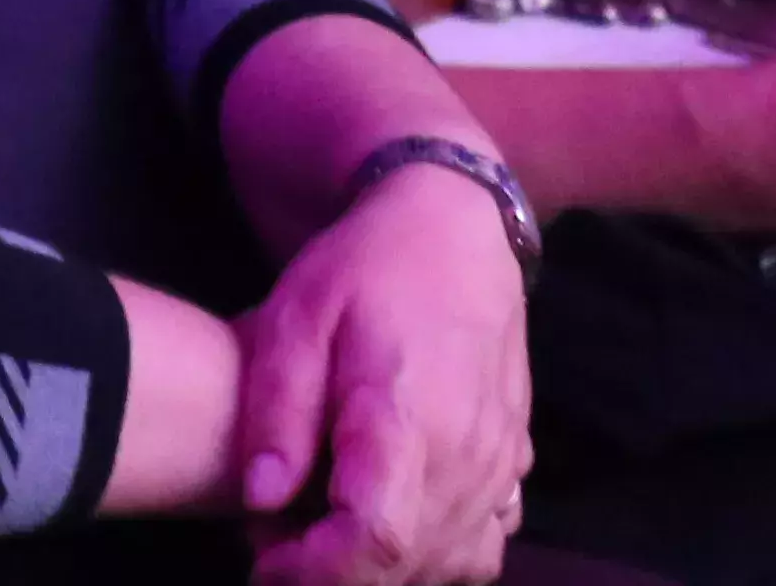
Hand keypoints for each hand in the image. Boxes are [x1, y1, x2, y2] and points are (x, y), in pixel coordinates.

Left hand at [230, 164, 532, 584]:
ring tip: (328, 525)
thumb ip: (279, 409)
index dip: (317, 572)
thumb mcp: (297, 316)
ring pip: (452, 564)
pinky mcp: (513, 462)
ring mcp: (500, 463)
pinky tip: (393, 515)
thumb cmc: (367, 267)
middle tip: (278, 534)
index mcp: (409, 419)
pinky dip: (439, 553)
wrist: (457, 226)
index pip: (378, 541)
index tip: (265, 559)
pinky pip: (487, 542)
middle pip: (409, 567)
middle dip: (334, 574)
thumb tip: (261, 498)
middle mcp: (467, 455)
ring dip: (386, 571)